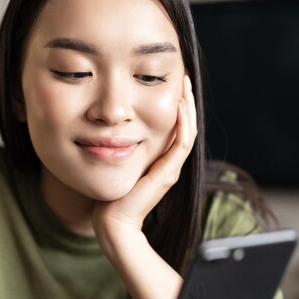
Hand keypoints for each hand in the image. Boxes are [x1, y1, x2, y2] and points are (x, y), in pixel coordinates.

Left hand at [93, 74, 197, 233]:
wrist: (113, 222)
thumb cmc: (110, 197)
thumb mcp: (117, 165)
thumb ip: (120, 150)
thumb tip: (110, 131)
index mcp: (160, 161)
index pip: (175, 127)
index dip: (177, 106)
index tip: (171, 84)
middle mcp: (169, 164)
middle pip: (186, 126)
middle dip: (185, 100)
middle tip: (182, 77)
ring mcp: (171, 169)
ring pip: (188, 131)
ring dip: (187, 106)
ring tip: (184, 84)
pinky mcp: (167, 174)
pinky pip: (181, 143)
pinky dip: (182, 123)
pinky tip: (179, 105)